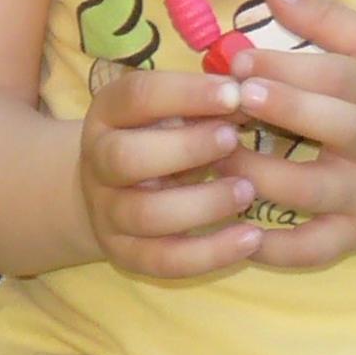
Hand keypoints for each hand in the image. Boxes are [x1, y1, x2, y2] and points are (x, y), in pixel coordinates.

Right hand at [76, 58, 265, 281]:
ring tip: (247, 191)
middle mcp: (99, 162)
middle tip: (233, 140)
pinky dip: (210, 253)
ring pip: (146, 214)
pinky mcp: (125, 254)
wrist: (115, 191)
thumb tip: (257, 96)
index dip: (185, 94)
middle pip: (125, 158)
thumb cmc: (162, 137)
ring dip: (202, 204)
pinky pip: (164, 261)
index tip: (234, 93)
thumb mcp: (176, 111)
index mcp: (109, 114)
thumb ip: (212, 103)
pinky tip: (251, 238)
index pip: (137, 96)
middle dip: (185, 148)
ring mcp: (108, 212)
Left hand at [213, 0, 355, 269]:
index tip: (238, 58)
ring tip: (215, 159)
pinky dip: (278, 251)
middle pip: (337, 128)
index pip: (340, 76)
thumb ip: (332, 20)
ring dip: (262, 178)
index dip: (289, 66)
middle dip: (285, 111)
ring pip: (315, 192)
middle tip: (234, 97)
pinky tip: (237, 236)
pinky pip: (317, 249)